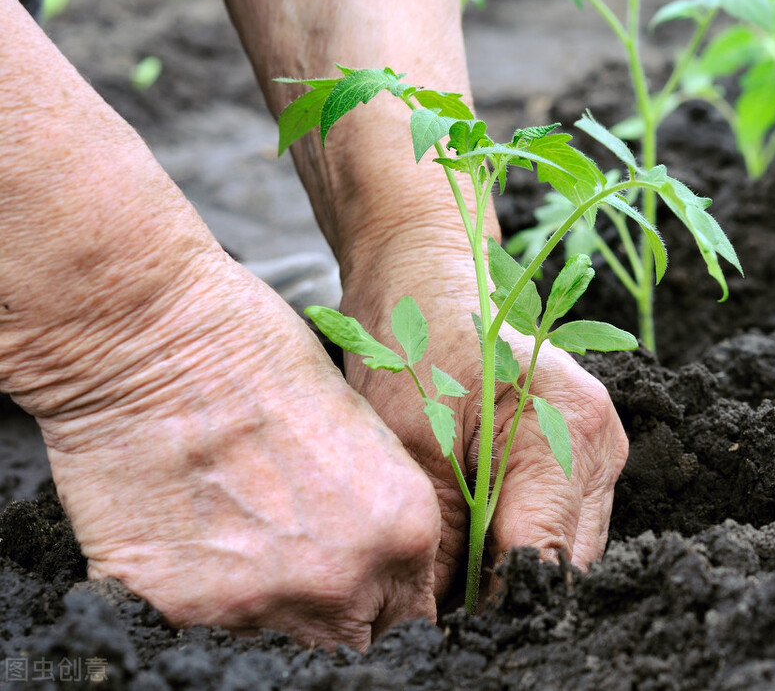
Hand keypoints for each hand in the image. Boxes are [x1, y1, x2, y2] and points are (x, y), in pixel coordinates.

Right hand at [32, 250, 441, 649]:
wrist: (154, 341)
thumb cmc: (259, 356)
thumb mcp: (361, 431)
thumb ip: (379, 513)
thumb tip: (377, 565)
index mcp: (403, 530)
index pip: (411, 618)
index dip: (384, 605)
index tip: (364, 595)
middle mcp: (342, 580)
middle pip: (350, 642)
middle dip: (333, 613)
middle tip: (296, 564)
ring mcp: (260, 603)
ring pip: (276, 641)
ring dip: (263, 605)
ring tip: (234, 536)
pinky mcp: (179, 609)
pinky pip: (198, 629)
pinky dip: (194, 596)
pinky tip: (186, 535)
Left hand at [339, 236, 628, 601]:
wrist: (426, 275)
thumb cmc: (414, 342)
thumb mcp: (411, 449)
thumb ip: (438, 545)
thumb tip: (437, 624)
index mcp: (570, 431)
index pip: (545, 560)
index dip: (494, 607)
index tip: (444, 629)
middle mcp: (602, 443)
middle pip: (567, 564)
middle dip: (506, 596)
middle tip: (441, 611)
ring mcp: (601, 449)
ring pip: (568, 550)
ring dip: (513, 571)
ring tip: (451, 578)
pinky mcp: (585, 454)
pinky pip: (560, 523)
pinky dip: (518, 542)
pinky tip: (473, 543)